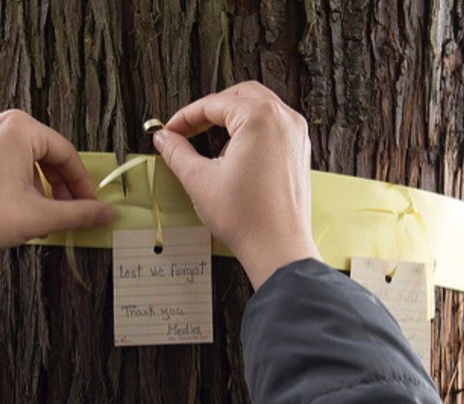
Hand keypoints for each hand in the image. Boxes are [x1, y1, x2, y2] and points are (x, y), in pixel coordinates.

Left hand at [0, 109, 114, 252]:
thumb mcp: (38, 217)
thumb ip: (78, 213)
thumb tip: (106, 214)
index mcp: (19, 128)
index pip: (66, 153)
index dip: (82, 183)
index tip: (89, 204)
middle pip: (46, 152)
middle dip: (60, 186)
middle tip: (70, 211)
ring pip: (27, 156)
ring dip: (40, 185)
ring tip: (42, 214)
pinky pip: (6, 157)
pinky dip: (19, 178)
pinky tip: (20, 205)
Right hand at [152, 81, 320, 289]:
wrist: (277, 248)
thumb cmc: (245, 217)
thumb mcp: (199, 180)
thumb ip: (177, 152)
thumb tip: (163, 138)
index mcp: (259, 118)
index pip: (214, 104)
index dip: (186, 117)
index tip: (170, 131)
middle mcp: (283, 118)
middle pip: (240, 96)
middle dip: (211, 109)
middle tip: (188, 129)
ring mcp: (296, 134)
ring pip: (259, 107)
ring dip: (232, 116)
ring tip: (209, 138)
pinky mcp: (299, 151)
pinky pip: (273, 125)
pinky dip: (251, 128)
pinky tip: (234, 152)